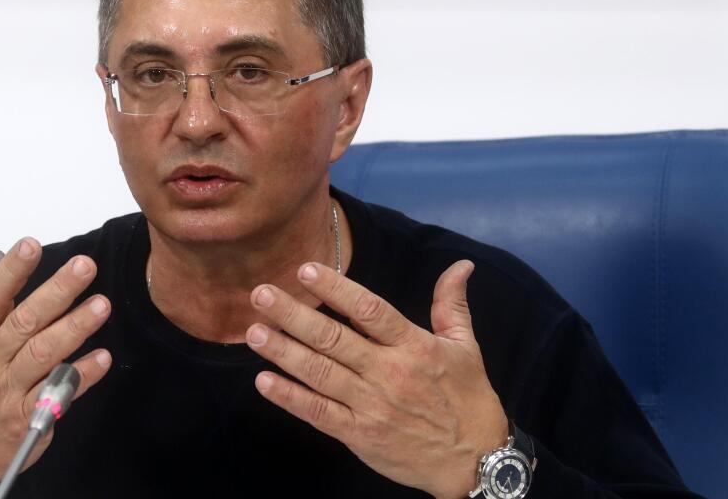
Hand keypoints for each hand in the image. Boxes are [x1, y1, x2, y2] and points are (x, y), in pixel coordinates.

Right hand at [0, 238, 112, 480]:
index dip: (11, 271)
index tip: (31, 244)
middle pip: (24, 322)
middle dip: (57, 292)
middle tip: (85, 267)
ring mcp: (8, 392)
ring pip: (44, 354)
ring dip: (75, 328)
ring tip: (102, 305)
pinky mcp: (29, 418)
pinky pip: (59, 393)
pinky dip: (82, 375)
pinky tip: (103, 357)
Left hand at [245, 259, 506, 498]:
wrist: (474, 462)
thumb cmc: (468, 399)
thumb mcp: (466, 347)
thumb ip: (451, 304)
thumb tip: (461, 265)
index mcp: (413, 346)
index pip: (369, 310)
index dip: (337, 289)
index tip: (306, 270)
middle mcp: (389, 373)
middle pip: (334, 339)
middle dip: (293, 315)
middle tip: (261, 294)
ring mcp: (371, 405)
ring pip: (320, 373)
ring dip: (283, 352)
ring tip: (253, 332)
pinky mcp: (360, 434)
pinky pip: (319, 413)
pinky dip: (290, 398)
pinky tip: (264, 381)